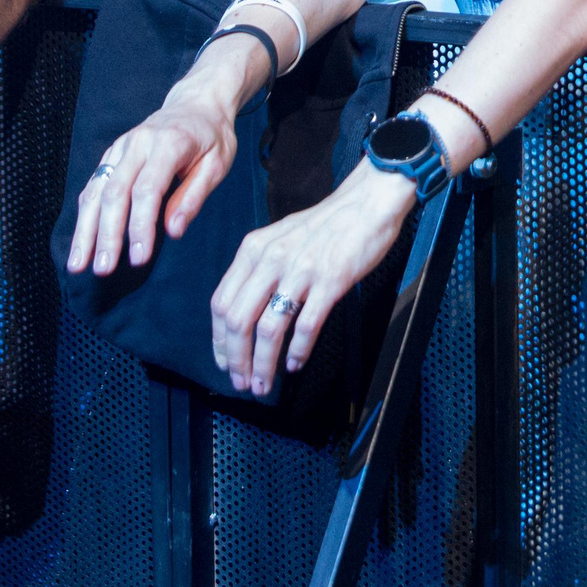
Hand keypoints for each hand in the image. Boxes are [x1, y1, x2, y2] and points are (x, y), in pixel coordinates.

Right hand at [64, 50, 247, 276]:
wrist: (196, 103)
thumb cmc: (212, 137)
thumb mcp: (218, 164)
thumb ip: (194, 196)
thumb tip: (173, 231)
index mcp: (169, 144)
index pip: (147, 190)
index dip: (140, 226)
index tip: (138, 258)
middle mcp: (138, 144)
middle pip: (114, 193)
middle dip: (106, 235)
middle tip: (103, 269)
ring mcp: (121, 148)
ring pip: (95, 191)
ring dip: (85, 230)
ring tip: (78, 264)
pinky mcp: (112, 154)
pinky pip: (93, 185)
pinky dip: (85, 215)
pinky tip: (81, 241)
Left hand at [211, 160, 416, 395]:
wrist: (367, 203)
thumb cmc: (327, 223)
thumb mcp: (280, 237)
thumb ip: (260, 268)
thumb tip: (246, 311)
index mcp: (254, 249)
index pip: (221, 303)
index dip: (219, 340)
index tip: (225, 362)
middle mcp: (271, 259)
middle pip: (239, 321)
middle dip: (237, 360)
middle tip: (242, 382)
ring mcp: (300, 271)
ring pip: (269, 329)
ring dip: (263, 364)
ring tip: (264, 383)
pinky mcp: (330, 281)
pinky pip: (306, 325)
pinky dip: (298, 351)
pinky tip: (296, 363)